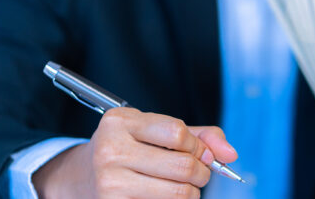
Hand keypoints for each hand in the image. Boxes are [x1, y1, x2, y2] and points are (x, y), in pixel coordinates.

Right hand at [32, 108, 237, 198]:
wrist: (83, 177)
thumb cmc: (132, 149)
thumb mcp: (157, 131)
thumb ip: (200, 136)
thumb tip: (231, 154)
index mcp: (120, 122)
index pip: (178, 133)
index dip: (199, 146)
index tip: (200, 152)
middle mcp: (110, 150)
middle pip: (183, 166)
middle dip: (203, 172)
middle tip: (200, 174)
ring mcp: (109, 183)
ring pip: (179, 193)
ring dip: (192, 192)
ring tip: (185, 187)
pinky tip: (166, 195)